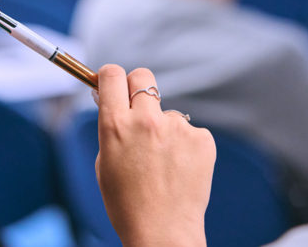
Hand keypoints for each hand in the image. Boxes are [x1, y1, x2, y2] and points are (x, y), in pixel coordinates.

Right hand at [94, 65, 214, 246]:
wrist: (163, 233)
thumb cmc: (127, 203)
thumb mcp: (105, 162)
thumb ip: (110, 128)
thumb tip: (111, 100)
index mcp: (115, 126)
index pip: (112, 75)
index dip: (111, 76)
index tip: (112, 82)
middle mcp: (146, 120)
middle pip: (142, 76)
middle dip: (137, 87)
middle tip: (138, 108)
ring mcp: (177, 128)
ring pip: (167, 112)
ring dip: (163, 127)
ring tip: (162, 162)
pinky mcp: (202, 139)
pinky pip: (189, 131)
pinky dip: (184, 146)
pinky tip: (180, 169)